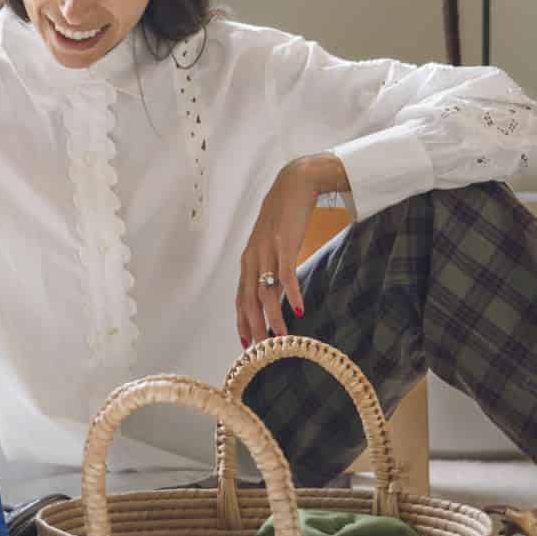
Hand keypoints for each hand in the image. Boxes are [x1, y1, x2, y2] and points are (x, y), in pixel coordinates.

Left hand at [236, 153, 347, 349]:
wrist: (294, 184)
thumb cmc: (284, 217)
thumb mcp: (271, 244)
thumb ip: (270, 267)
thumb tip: (274, 293)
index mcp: (248, 261)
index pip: (239, 298)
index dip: (241, 322)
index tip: (246, 343)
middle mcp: (252, 258)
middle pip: (248, 301)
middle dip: (254, 328)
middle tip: (262, 350)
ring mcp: (267, 251)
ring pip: (266, 293)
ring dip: (273, 318)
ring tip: (281, 338)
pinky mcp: (284, 244)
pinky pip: (286, 275)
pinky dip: (290, 294)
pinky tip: (297, 310)